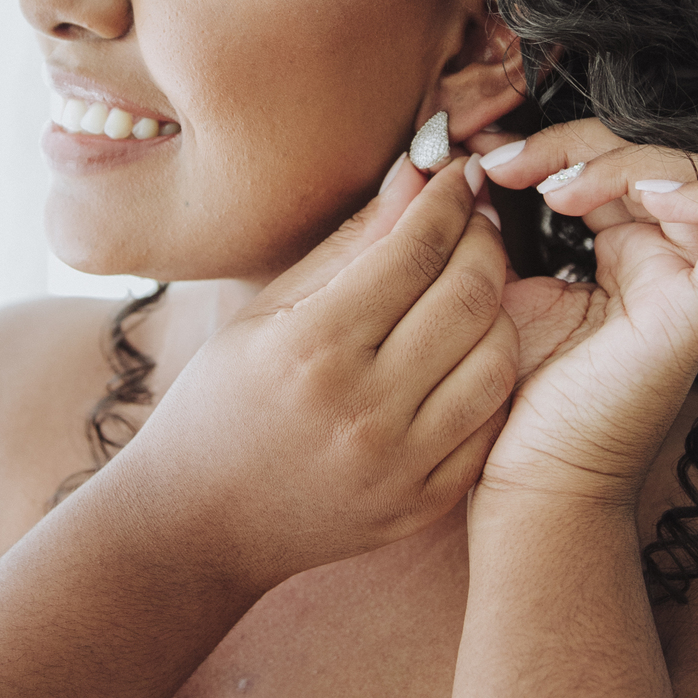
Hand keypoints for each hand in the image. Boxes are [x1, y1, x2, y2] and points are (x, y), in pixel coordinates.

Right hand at [132, 156, 517, 593]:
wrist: (198, 523)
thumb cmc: (221, 402)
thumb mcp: (265, 311)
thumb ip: (347, 244)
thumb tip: (416, 175)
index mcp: (312, 348)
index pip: (414, 250)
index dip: (448, 200)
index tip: (459, 174)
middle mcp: (364, 407)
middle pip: (468, 296)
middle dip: (484, 240)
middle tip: (476, 219)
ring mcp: (400, 464)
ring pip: (498, 358)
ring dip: (499, 307)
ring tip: (473, 283)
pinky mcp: (425, 502)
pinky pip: (492, 421)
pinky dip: (491, 373)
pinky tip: (468, 347)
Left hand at [472, 123, 697, 505]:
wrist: (528, 478)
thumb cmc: (511, 396)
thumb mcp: (493, 285)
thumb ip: (491, 222)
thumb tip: (464, 158)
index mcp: (621, 251)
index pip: (612, 161)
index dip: (556, 143)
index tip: (483, 154)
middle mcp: (664, 261)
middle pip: (653, 156)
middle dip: (577, 144)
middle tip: (505, 163)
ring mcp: (688, 286)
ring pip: (697, 177)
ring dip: (622, 164)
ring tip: (553, 189)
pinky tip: (635, 201)